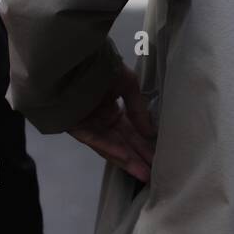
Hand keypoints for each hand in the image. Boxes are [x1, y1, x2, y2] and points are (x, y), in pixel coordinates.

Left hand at [68, 61, 156, 182]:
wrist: (77, 59)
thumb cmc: (103, 67)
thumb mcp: (128, 83)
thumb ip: (138, 109)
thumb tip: (150, 132)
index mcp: (111, 109)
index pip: (130, 131)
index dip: (143, 144)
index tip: (157, 157)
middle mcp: (101, 120)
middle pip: (121, 142)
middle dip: (137, 158)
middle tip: (154, 174)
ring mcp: (89, 125)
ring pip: (110, 145)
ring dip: (127, 160)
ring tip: (144, 174)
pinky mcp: (77, 127)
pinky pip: (95, 140)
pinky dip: (110, 148)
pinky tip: (125, 157)